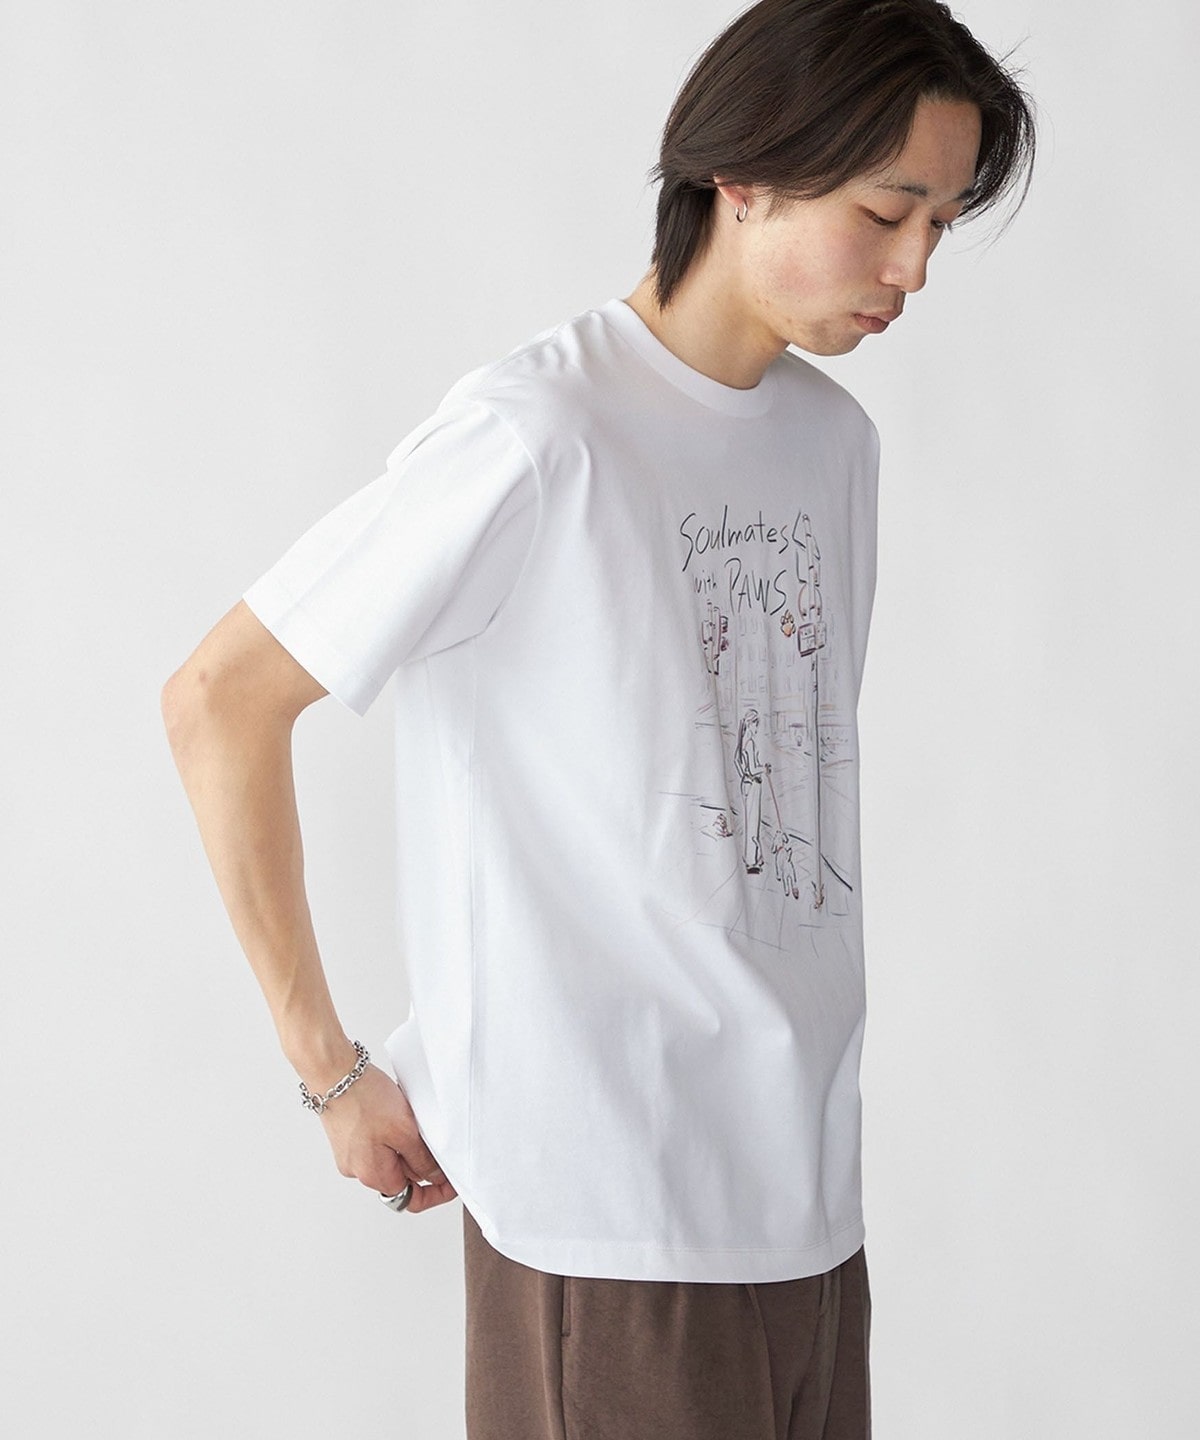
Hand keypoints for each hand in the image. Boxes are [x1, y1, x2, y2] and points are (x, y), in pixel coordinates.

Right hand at [315, 1063, 457, 1213]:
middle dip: (420, 1158)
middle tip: (430, 1134)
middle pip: (402, 1176)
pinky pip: (378, 1143)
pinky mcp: (348, 1138)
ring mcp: (351, 1154)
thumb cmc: (364, 1098)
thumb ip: (422, 1161)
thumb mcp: (406, 1131)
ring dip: (406, 1142)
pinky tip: (393, 1111)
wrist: (334, 1073)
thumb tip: (434, 1178)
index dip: (435, 1193)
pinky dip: (391, 1132)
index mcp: (373, 1175)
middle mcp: (358, 1170)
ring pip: (391, 1157)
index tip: (450, 1182)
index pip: (412, 1199)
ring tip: (407, 1116)